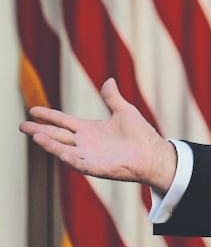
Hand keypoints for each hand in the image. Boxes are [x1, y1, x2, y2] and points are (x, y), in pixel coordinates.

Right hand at [19, 78, 177, 193]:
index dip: (49, 115)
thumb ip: (113, 98)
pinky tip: (53, 148)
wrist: (152, 153)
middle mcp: (85, 142)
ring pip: (61, 147)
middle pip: (57, 134)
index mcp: (90, 128)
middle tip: (22, 125)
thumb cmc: (141, 134)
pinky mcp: (93, 165)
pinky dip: (62, 153)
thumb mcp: (124, 111)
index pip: (64, 121)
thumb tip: (109, 80)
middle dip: (39, 130)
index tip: (33, 110)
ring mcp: (87, 154)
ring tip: (34, 134)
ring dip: (48, 142)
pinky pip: (74, 159)